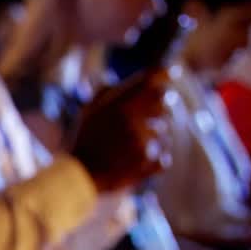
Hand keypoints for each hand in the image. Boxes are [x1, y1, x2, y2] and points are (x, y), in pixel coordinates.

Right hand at [72, 66, 175, 192]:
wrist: (78, 176)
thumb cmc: (83, 143)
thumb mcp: (88, 112)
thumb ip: (103, 93)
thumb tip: (112, 77)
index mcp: (118, 104)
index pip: (151, 80)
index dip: (164, 74)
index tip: (172, 73)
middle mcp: (132, 118)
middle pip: (165, 104)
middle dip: (160, 112)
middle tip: (149, 121)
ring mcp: (141, 140)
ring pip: (165, 135)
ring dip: (156, 141)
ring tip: (133, 150)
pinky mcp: (146, 161)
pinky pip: (164, 158)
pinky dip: (156, 163)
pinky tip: (139, 164)